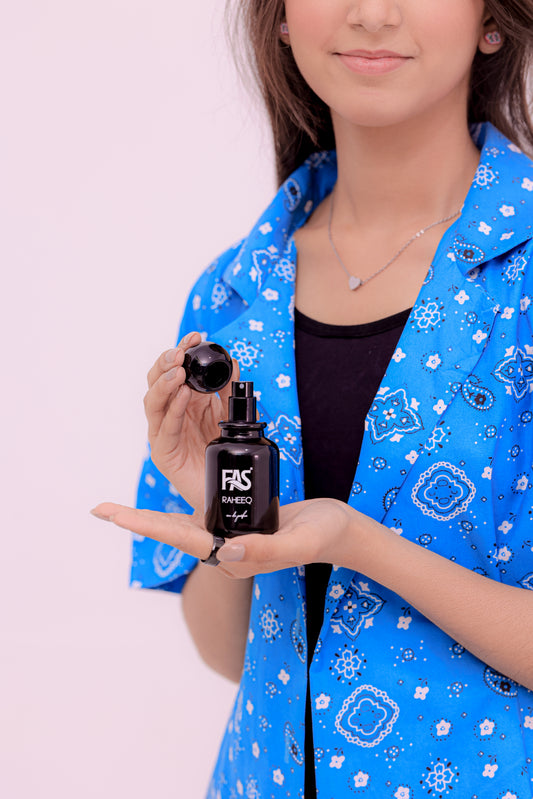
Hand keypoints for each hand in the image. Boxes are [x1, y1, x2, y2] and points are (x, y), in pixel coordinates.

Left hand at [90, 497, 354, 578]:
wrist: (339, 531)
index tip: (113, 515)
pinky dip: (181, 507)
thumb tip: (224, 551)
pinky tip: (167, 502)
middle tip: (101, 509)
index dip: (146, 525)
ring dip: (154, 517)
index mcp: (234, 554)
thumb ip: (264, 548)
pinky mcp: (240, 521)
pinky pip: (204, 514)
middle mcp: (226, 548)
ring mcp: (232, 536)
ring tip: (122, 509)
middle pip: (173, 533)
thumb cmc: (322, 535)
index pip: (181, 538)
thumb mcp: (297, 539)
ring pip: (184, 526)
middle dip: (137, 522)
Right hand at [144, 331, 238, 510]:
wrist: (226, 489)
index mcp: (183, 402)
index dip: (181, 351)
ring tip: (180, 372)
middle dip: (166, 363)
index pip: (174, 370)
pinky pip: (166, 428)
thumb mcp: (230, 414)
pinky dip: (174, 409)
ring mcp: (164, 434)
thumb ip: (229, 390)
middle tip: (180, 352)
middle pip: (156, 382)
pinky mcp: (163, 454)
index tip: (195, 336)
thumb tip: (233, 362)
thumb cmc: (223, 452)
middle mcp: (169, 415)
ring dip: (165, 384)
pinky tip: (183, 396)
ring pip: (153, 402)